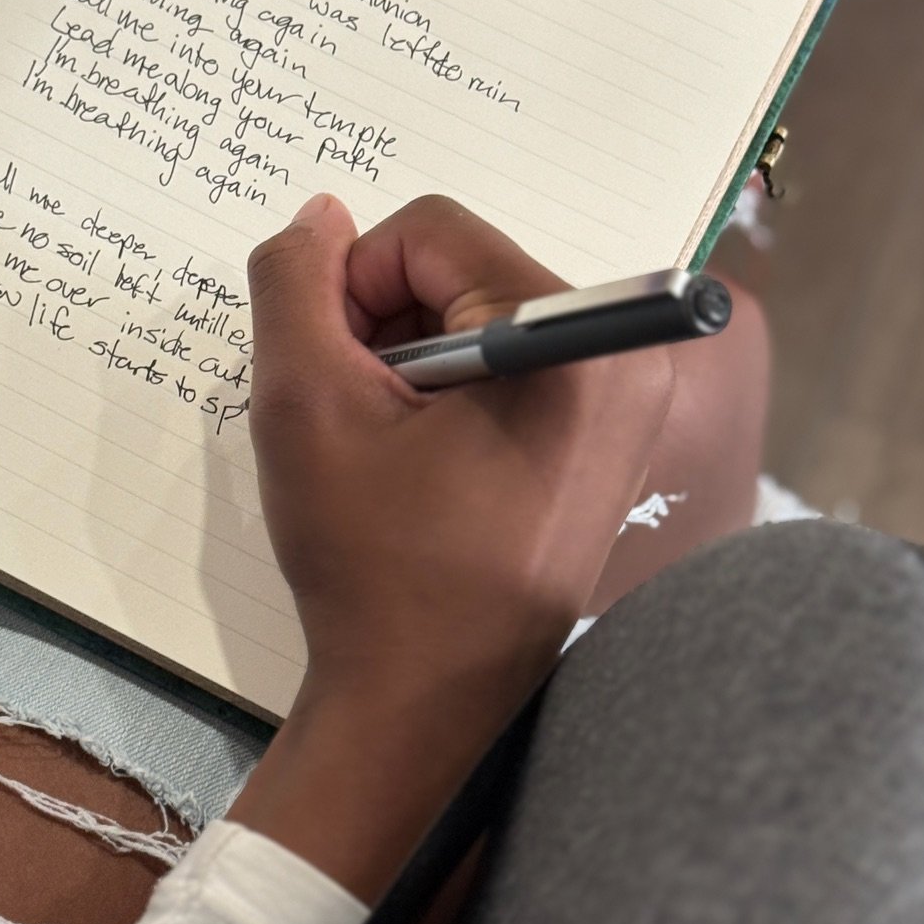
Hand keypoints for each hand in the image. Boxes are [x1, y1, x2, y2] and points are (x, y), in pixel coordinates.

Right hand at [229, 193, 673, 899]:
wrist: (429, 705)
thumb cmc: (371, 564)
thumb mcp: (304, 407)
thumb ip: (296, 286)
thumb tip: (319, 218)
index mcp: (567, 345)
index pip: (434, 231)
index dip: (354, 284)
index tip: (333, 372)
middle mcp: (623, 361)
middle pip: (466, 268)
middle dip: (388, 324)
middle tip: (360, 417)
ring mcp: (627, 405)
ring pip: (483, 314)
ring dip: (414, 360)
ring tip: (390, 450)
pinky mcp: (613, 441)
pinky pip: (516, 364)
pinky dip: (454, 392)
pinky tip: (426, 467)